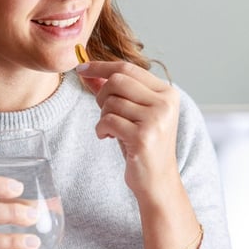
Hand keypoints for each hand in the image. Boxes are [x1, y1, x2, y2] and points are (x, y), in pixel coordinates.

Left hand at [75, 61, 180, 199]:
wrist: (157, 181)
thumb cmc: (143, 145)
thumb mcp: (131, 113)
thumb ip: (114, 90)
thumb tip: (88, 70)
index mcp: (167, 92)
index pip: (128, 68)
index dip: (101, 66)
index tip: (81, 68)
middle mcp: (165, 103)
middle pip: (118, 80)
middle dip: (102, 95)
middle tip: (103, 111)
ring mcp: (156, 120)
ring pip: (111, 102)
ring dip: (103, 116)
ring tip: (111, 129)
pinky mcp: (143, 137)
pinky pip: (108, 120)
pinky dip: (101, 129)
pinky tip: (108, 137)